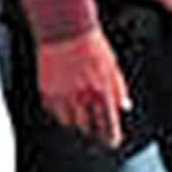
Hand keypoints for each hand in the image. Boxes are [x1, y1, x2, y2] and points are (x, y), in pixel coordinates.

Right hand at [35, 30, 130, 147]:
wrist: (66, 29)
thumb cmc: (92, 44)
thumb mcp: (113, 66)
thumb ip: (119, 89)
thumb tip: (125, 107)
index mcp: (103, 91)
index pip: (108, 124)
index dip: (111, 137)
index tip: (113, 142)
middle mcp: (82, 97)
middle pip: (88, 129)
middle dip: (94, 133)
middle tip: (97, 135)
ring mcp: (63, 96)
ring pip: (70, 124)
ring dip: (78, 123)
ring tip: (82, 119)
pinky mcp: (47, 92)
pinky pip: (54, 112)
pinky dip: (61, 113)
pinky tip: (67, 107)